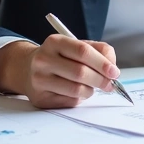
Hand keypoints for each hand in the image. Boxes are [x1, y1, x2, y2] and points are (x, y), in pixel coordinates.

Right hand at [0, 35, 120, 108]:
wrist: (28, 69)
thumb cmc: (61, 57)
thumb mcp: (77, 46)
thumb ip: (99, 51)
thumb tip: (112, 68)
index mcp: (55, 42)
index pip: (82, 51)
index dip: (102, 63)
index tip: (114, 72)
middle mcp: (43, 60)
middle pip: (80, 72)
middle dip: (101, 80)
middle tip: (111, 84)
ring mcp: (39, 80)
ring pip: (76, 90)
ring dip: (91, 90)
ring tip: (92, 87)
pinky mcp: (40, 98)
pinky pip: (69, 101)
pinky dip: (80, 98)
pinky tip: (77, 92)